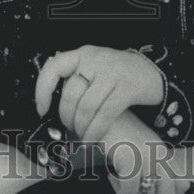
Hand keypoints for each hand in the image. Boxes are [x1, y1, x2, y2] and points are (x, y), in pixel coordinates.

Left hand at [35, 45, 162, 142]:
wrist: (151, 73)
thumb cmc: (118, 75)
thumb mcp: (94, 68)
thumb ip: (75, 79)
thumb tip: (52, 103)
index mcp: (82, 54)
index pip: (53, 68)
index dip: (43, 90)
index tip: (42, 109)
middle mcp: (95, 59)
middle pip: (70, 94)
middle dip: (66, 118)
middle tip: (69, 129)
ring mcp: (112, 72)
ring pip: (86, 107)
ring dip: (81, 128)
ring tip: (82, 136)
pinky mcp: (127, 87)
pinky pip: (105, 114)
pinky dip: (95, 131)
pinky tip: (92, 139)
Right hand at [102, 110, 190, 193]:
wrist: (95, 115)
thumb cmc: (113, 137)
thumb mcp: (138, 151)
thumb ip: (152, 169)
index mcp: (164, 151)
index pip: (183, 186)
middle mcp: (159, 152)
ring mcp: (145, 154)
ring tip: (116, 189)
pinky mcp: (128, 156)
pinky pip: (129, 192)